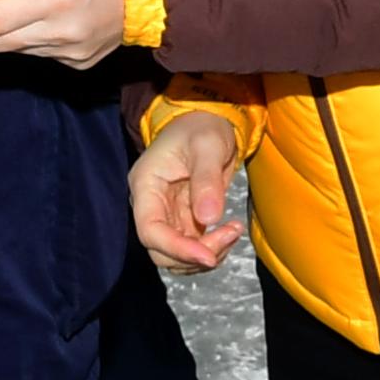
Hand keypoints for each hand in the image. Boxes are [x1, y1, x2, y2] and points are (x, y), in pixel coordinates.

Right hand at [131, 111, 243, 273]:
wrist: (206, 122)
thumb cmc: (202, 127)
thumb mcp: (208, 145)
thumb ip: (206, 179)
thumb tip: (208, 218)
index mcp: (146, 185)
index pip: (150, 231)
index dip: (177, 249)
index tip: (208, 255)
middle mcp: (151, 205)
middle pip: (161, 251)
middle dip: (195, 255)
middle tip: (229, 235)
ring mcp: (166, 215)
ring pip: (176, 256)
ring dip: (206, 255)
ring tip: (233, 231)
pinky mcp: (183, 221)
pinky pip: (192, 248)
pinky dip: (212, 249)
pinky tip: (230, 232)